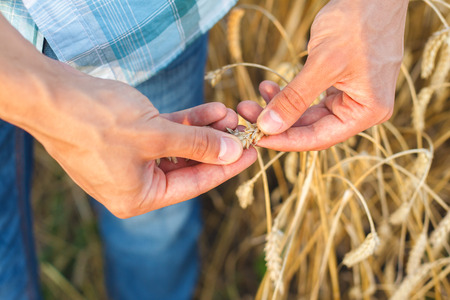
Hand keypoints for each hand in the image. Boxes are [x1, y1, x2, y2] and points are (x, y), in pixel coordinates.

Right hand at [21, 60, 255, 217]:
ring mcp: (130, 160)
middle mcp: (134, 184)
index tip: (252, 155)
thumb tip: (231, 152)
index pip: (194, 185)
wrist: (50, 94)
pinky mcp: (127, 137)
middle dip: (217, 145)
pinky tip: (210, 109)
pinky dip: (186, 122)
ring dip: (204, 130)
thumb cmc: (97, 121)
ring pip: (179, 147)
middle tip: (244, 130)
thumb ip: (197, 144)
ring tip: (229, 114)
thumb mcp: (155, 135)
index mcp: (137, 197)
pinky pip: (165, 133)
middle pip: (188, 166)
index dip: (226, 169)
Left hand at [237, 0, 408, 150]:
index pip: (318, 137)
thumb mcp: (323, 63)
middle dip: (276, 122)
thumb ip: (295, 99)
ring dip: (279, 107)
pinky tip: (268, 87)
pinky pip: (310, 98)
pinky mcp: (341, 84)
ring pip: (308, 114)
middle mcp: (362, 109)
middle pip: (311, 128)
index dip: (284, 140)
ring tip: (251, 100)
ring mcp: (352, 97)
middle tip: (246, 113)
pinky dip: (289, 94)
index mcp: (367, 111)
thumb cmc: (357, 22)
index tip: (255, 138)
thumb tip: (268, 127)